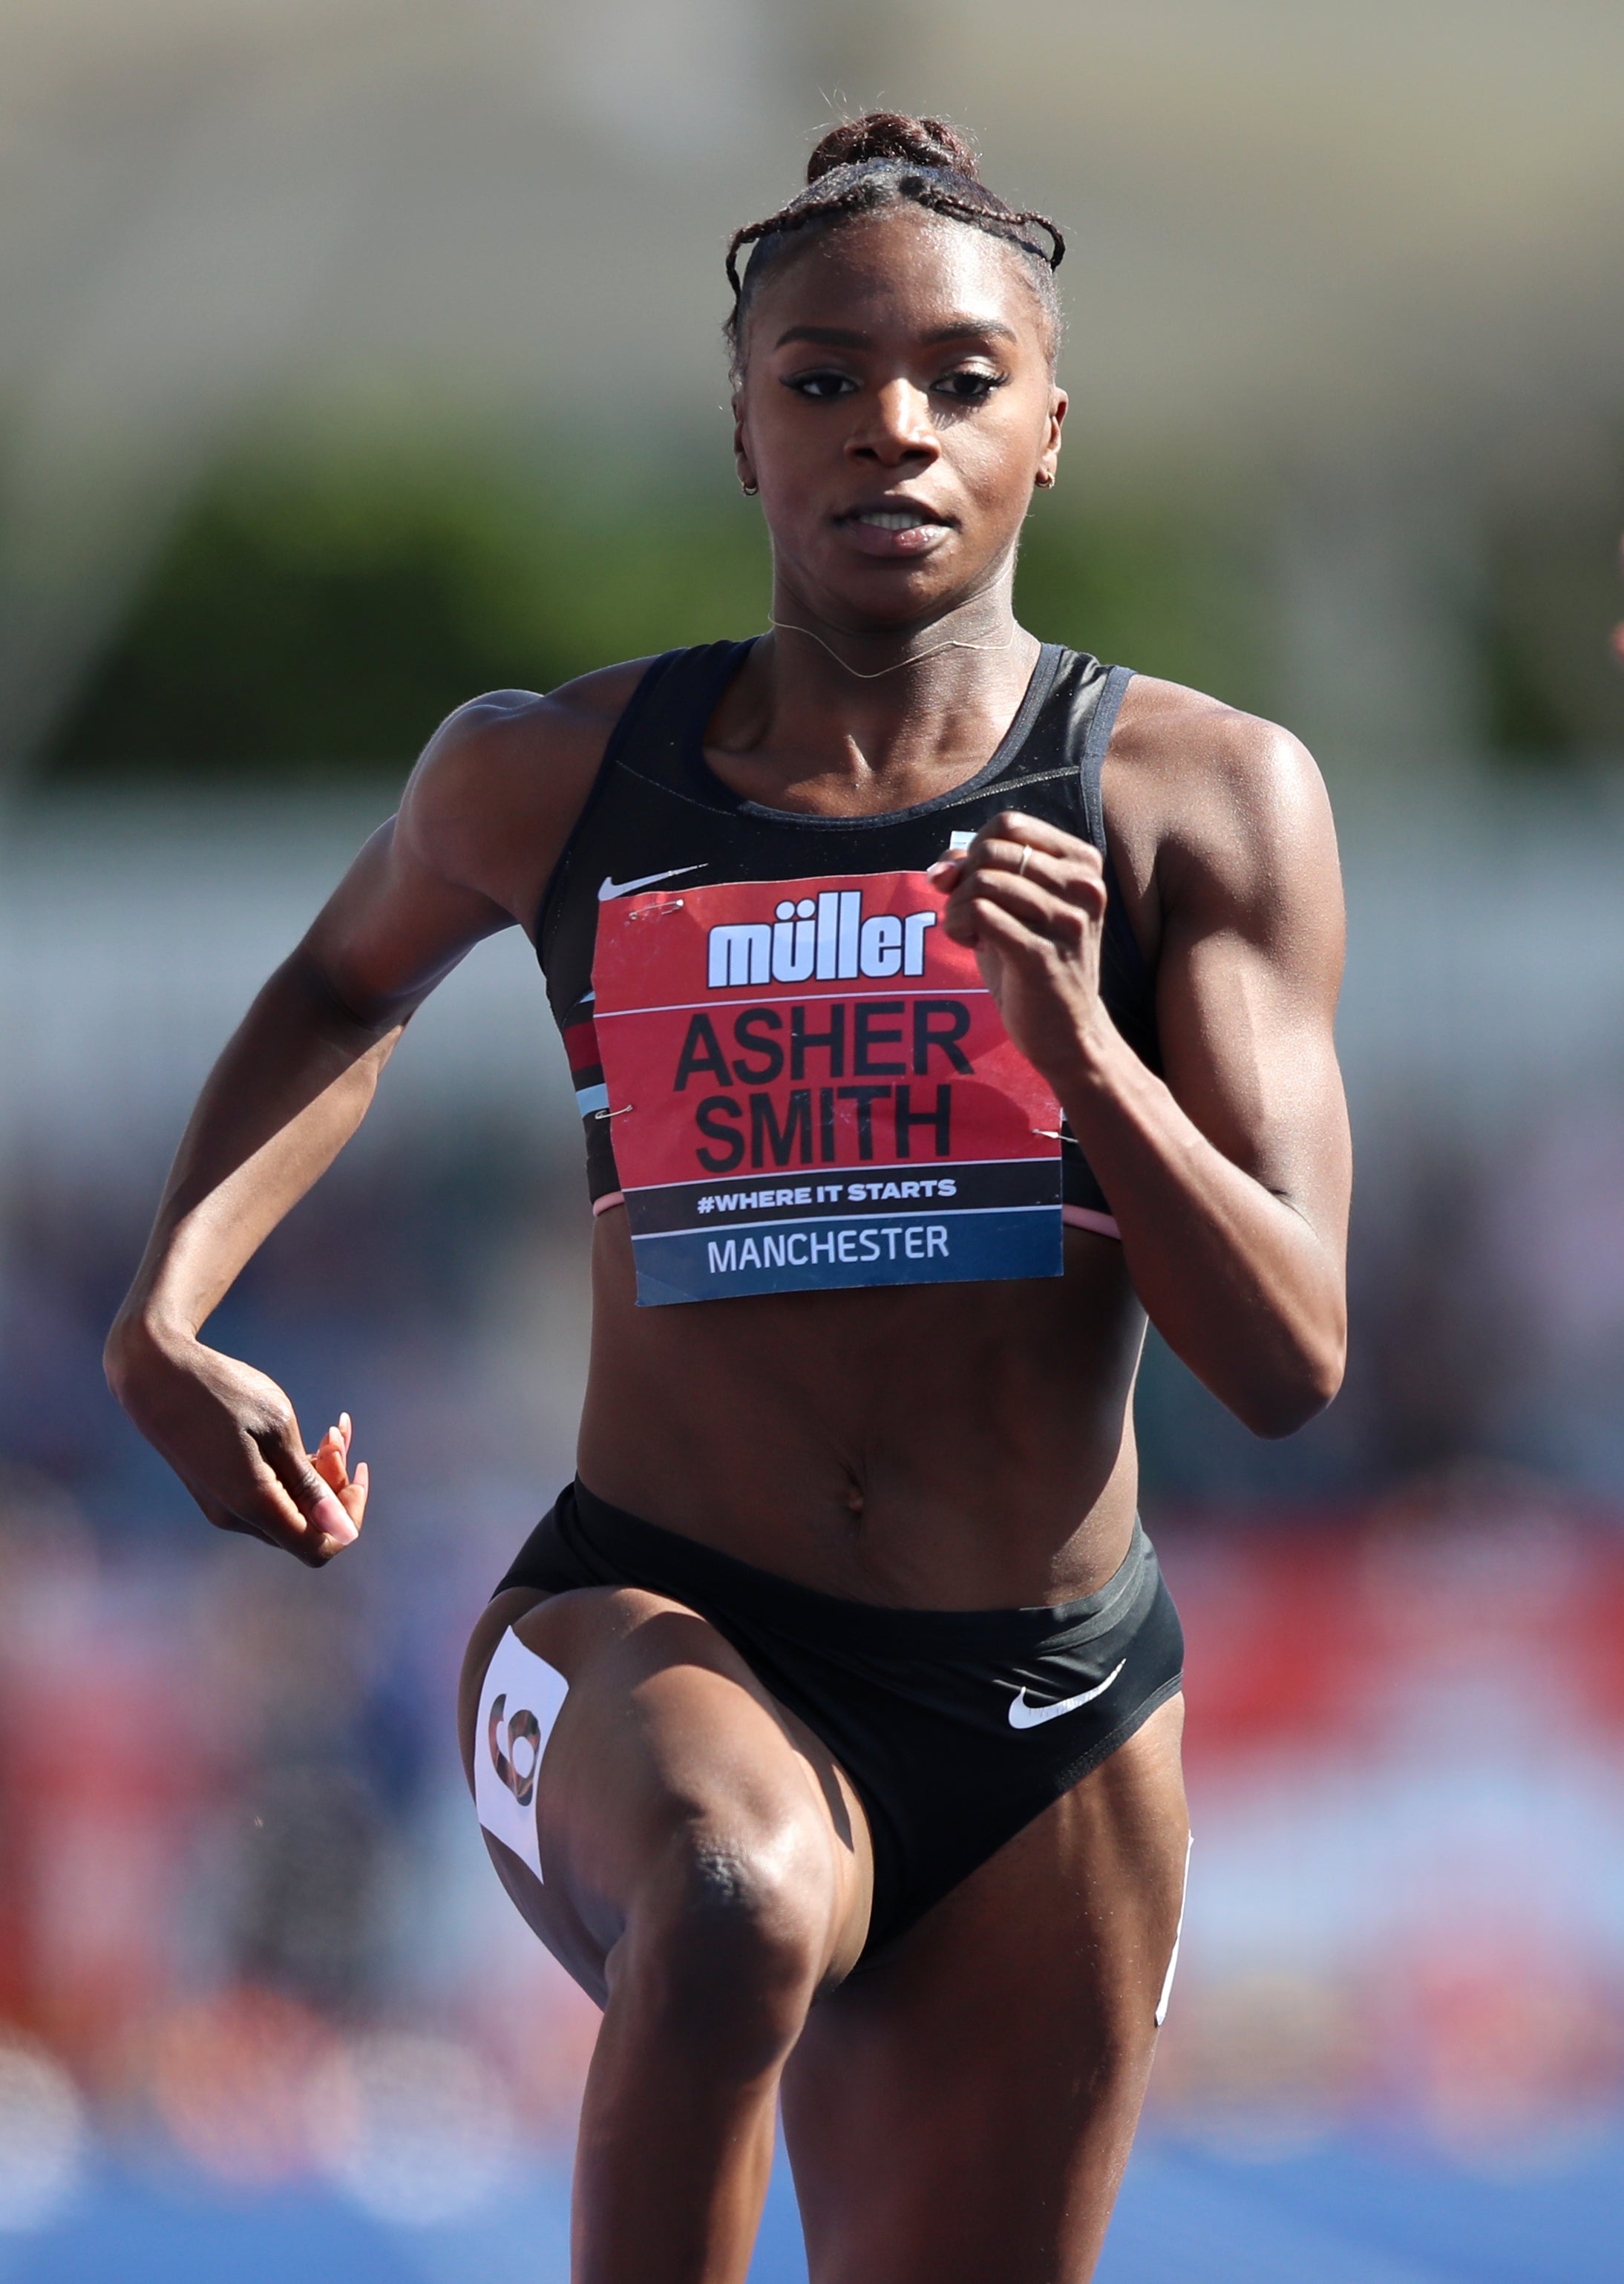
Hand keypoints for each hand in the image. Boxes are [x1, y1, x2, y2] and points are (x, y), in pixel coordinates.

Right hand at [107, 1323, 367, 1567]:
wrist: (156, 1374)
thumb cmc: (221, 1393)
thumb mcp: (277, 1429)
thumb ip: (311, 1484)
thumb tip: (345, 1534)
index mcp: (254, 1505)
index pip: (320, 1546)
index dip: (347, 1518)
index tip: (357, 1470)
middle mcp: (237, 1517)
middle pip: (306, 1527)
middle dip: (333, 1486)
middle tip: (337, 1437)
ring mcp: (224, 1506)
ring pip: (289, 1508)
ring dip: (316, 1475)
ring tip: (330, 1431)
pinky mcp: (218, 1490)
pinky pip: (268, 1495)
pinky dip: (292, 1471)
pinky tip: (307, 1438)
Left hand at [930, 811, 1112, 1084]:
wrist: (1067, 1033)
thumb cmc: (1034, 962)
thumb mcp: (1011, 907)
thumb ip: (977, 872)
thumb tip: (941, 867)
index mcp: (1083, 863)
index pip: (1009, 825)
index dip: (975, 850)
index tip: (972, 885)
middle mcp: (1083, 886)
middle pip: (991, 850)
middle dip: (963, 880)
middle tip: (968, 915)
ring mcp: (1067, 920)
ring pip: (981, 881)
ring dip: (957, 908)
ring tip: (970, 933)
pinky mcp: (1042, 954)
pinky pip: (979, 913)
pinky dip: (959, 926)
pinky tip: (973, 946)